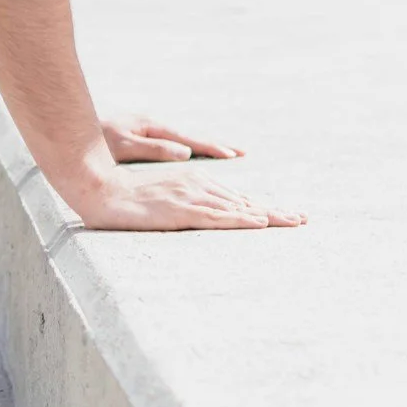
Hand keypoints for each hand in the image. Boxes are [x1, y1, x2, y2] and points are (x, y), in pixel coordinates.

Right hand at [66, 163, 306, 232]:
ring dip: (268, 216)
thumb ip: (186, 205)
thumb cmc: (127, 199)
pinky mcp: (181, 210)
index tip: (289, 216)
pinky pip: (217, 217)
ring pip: (237, 208)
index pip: (237, 199)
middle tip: (304, 220)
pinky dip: (240, 220)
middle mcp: (198, 186)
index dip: (264, 209)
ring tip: (294, 222)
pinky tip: (259, 223)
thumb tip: (207, 218)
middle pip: (245, 202)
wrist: (102, 190)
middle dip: (276, 212)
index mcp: (196, 183)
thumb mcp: (164, 201)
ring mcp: (191, 197)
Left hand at [101, 111, 241, 163]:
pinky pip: (175, 144)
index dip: (212, 148)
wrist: (75, 131)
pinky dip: (191, 149)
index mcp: (153, 128)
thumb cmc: (97, 139)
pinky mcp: (145, 138)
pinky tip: (197, 155)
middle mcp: (156, 128)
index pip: (190, 139)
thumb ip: (155, 149)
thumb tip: (186, 152)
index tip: (232, 155)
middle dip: (217, 145)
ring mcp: (151, 132)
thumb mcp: (125, 145)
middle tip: (242, 152)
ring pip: (185, 140)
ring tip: (228, 154)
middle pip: (192, 137)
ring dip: (206, 147)